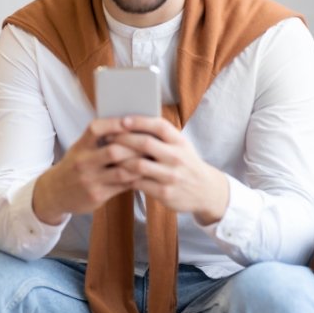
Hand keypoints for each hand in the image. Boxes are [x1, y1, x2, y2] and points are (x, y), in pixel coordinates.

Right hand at [32, 117, 144, 224]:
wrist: (53, 192)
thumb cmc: (73, 167)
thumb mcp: (78, 149)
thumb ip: (97, 141)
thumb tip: (127, 127)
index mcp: (80, 146)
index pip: (96, 129)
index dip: (114, 124)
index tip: (130, 121)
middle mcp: (83, 162)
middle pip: (114, 151)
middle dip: (135, 148)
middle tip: (151, 144)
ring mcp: (90, 180)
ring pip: (122, 171)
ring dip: (139, 166)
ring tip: (151, 160)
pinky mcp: (97, 195)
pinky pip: (122, 187)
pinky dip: (135, 180)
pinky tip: (143, 175)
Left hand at [109, 116, 228, 224]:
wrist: (205, 190)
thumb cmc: (185, 163)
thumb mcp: (180, 146)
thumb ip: (161, 136)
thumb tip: (130, 122)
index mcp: (180, 142)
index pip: (159, 126)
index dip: (140, 121)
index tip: (123, 120)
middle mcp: (177, 157)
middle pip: (145, 143)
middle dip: (123, 139)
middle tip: (108, 138)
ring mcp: (171, 176)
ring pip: (138, 165)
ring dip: (120, 159)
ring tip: (109, 155)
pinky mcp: (164, 193)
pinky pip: (138, 183)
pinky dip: (125, 177)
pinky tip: (117, 173)